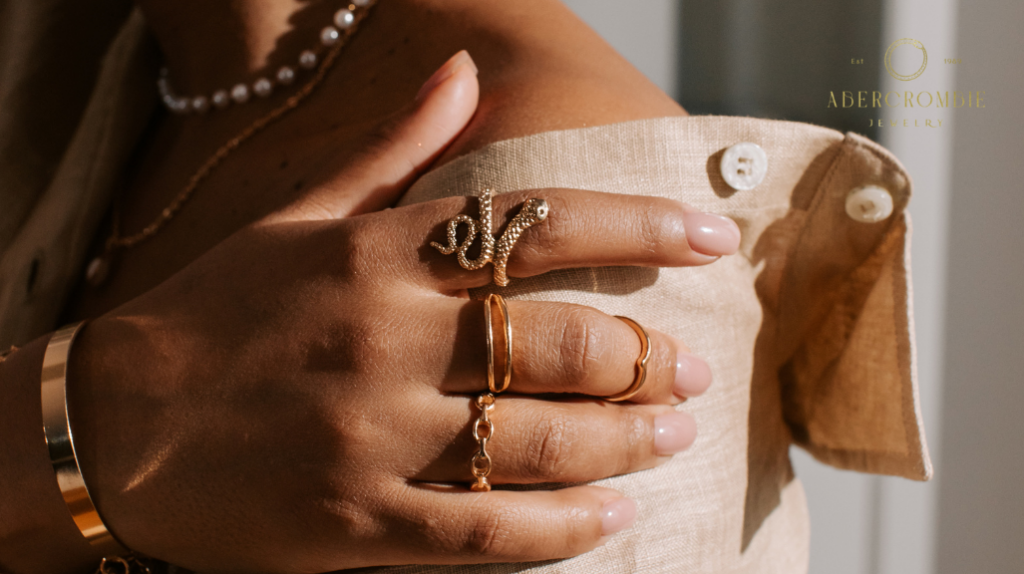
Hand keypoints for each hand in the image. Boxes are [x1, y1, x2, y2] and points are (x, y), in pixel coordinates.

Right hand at [66, 52, 733, 572]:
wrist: (110, 428)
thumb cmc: (214, 315)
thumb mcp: (297, 217)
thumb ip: (393, 149)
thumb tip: (467, 72)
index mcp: (371, 256)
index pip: (532, 224)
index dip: (635, 226)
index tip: (706, 236)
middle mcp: (381, 340)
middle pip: (554, 339)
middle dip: (643, 352)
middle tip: (691, 365)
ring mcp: (371, 438)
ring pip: (537, 440)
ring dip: (625, 436)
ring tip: (675, 430)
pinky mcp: (358, 522)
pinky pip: (487, 533)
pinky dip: (564, 528)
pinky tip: (615, 515)